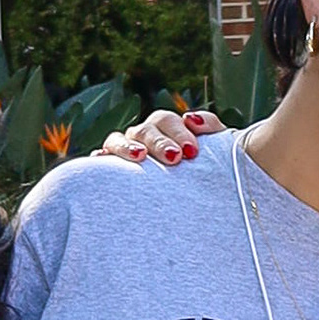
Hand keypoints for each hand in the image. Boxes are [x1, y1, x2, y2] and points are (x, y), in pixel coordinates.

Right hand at [102, 106, 224, 168]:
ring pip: (118, 139)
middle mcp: (144, 137)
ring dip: (127, 146)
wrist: (201, 200)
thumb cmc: (210, 172)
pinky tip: (101, 161)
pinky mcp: (113, 171)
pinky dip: (100, 158)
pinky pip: (101, 161)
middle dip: (159, 141)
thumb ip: (212, 129)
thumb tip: (193, 119)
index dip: (179, 132)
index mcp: (167, 129)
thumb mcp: (219, 150)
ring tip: (140, 157)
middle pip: (145, 129)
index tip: (192, 152)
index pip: (168, 121)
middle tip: (175, 158)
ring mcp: (126, 152)